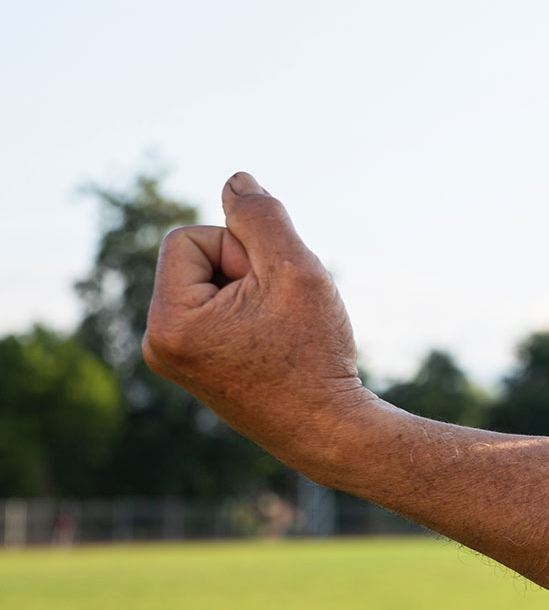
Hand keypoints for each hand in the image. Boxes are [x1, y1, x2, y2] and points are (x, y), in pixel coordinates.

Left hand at [142, 173, 371, 464]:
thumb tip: (235, 180)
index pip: (189, 238)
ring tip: (278, 333)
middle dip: (244, 271)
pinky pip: (216, 311)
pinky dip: (249, 315)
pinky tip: (274, 346)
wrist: (330, 429)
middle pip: (195, 260)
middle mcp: (158, 344)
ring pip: (210, 285)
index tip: (270, 294)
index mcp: (169, 322)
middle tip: (278, 317)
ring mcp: (175, 360)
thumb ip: (261, 216)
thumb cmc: (314, 354)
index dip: (240, 251)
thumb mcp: (294, 268)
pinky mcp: (194, 368)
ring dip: (251, 293)